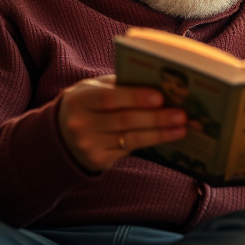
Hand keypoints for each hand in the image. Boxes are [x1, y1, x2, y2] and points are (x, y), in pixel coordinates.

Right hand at [57, 74, 186, 171]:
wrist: (62, 135)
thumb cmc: (89, 104)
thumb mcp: (94, 88)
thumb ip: (119, 84)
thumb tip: (158, 83)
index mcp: (79, 99)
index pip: (108, 98)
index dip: (134, 97)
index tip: (160, 97)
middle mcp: (80, 124)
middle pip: (124, 120)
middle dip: (156, 117)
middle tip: (181, 114)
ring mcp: (88, 145)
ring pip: (130, 138)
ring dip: (160, 132)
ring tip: (182, 126)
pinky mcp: (98, 160)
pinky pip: (130, 150)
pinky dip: (153, 141)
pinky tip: (170, 136)